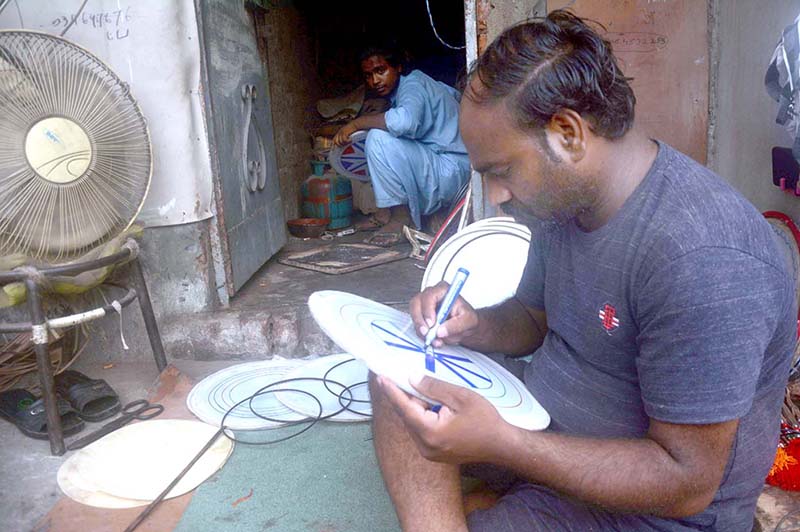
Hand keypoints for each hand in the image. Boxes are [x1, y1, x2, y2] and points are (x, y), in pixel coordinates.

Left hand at [333, 122, 357, 145]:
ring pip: (341, 142)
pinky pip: (344, 140)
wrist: (355, 124)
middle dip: (341, 145)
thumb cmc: (352, 130)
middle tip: (346, 144)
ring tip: (350, 141)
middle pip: (336, 142)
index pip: (334, 140)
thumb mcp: (347, 134)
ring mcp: (341, 132)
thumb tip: (343, 145)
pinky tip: (351, 139)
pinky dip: (348, 141)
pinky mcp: (344, 132)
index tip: (335, 149)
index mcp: (338, 133)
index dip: (334, 145)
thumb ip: (344, 138)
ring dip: (345, 143)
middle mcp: (339, 133)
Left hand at [376, 373, 510, 463]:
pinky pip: (421, 431)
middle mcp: (425, 447)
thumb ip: (434, 388)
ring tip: (412, 387)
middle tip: (395, 377)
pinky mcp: (434, 454)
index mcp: (431, 433)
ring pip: (414, 424)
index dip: (392, 391)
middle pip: (408, 417)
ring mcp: (429, 453)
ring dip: (413, 406)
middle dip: (403, 397)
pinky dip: (421, 416)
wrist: (501, 445)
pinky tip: (425, 404)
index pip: (405, 408)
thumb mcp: (460, 397)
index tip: (381, 377)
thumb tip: (412, 379)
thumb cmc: (485, 420)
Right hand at [409, 282, 478, 346]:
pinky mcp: (421, 315)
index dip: (428, 310)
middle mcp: (431, 295)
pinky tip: (432, 339)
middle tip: (427, 333)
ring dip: (421, 329)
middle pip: (416, 304)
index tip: (432, 323)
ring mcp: (424, 305)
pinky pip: (416, 324)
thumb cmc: (467, 318)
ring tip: (433, 339)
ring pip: (414, 314)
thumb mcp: (468, 321)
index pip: (429, 296)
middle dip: (420, 320)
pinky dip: (422, 334)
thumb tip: (440, 331)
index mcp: (443, 290)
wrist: (465, 325)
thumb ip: (456, 325)